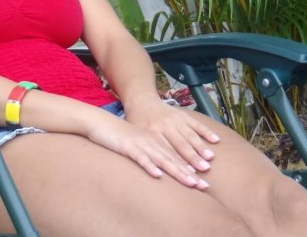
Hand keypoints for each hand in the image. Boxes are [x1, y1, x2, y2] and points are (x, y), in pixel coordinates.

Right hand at [85, 106, 217, 188]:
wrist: (102, 122)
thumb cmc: (121, 135)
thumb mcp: (140, 142)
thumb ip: (152, 152)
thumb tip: (163, 169)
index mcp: (156, 140)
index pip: (176, 156)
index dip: (190, 169)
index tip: (204, 182)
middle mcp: (152, 141)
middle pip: (174, 158)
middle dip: (190, 172)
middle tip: (204, 185)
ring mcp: (140, 143)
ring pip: (162, 158)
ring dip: (177, 170)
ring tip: (190, 182)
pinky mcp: (127, 146)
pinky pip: (140, 157)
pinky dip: (149, 165)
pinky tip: (157, 174)